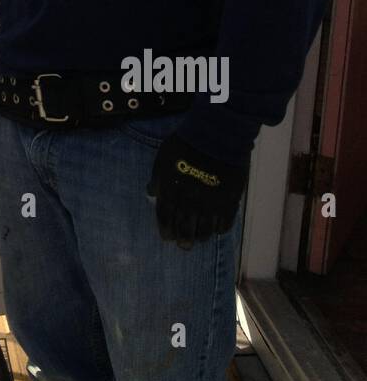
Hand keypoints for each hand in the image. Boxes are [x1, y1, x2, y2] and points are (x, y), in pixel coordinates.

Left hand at [146, 134, 247, 248]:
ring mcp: (211, 203)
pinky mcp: (229, 201)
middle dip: (183, 240)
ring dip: (201, 237)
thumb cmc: (184, 144)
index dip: (166, 231)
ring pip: (205, 230)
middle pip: (185, 229)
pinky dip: (220, 229)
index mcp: (171, 192)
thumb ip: (157, 178)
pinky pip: (225, 223)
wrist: (215, 135)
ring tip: (200, 239)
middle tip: (184, 245)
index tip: (167, 237)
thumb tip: (151, 193)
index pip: (166, 219)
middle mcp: (190, 202)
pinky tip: (217, 230)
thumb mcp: (162, 158)